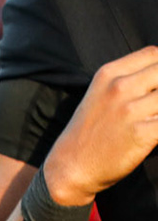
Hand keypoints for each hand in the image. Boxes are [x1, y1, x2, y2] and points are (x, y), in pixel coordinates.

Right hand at [41, 46, 157, 203]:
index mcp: (108, 74)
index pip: (153, 54)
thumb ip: (130, 81)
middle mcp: (119, 87)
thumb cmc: (90, 132)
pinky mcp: (143, 133)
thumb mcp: (101, 95)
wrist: (71, 166)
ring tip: (156, 120)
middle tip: (157, 106)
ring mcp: (131, 110)